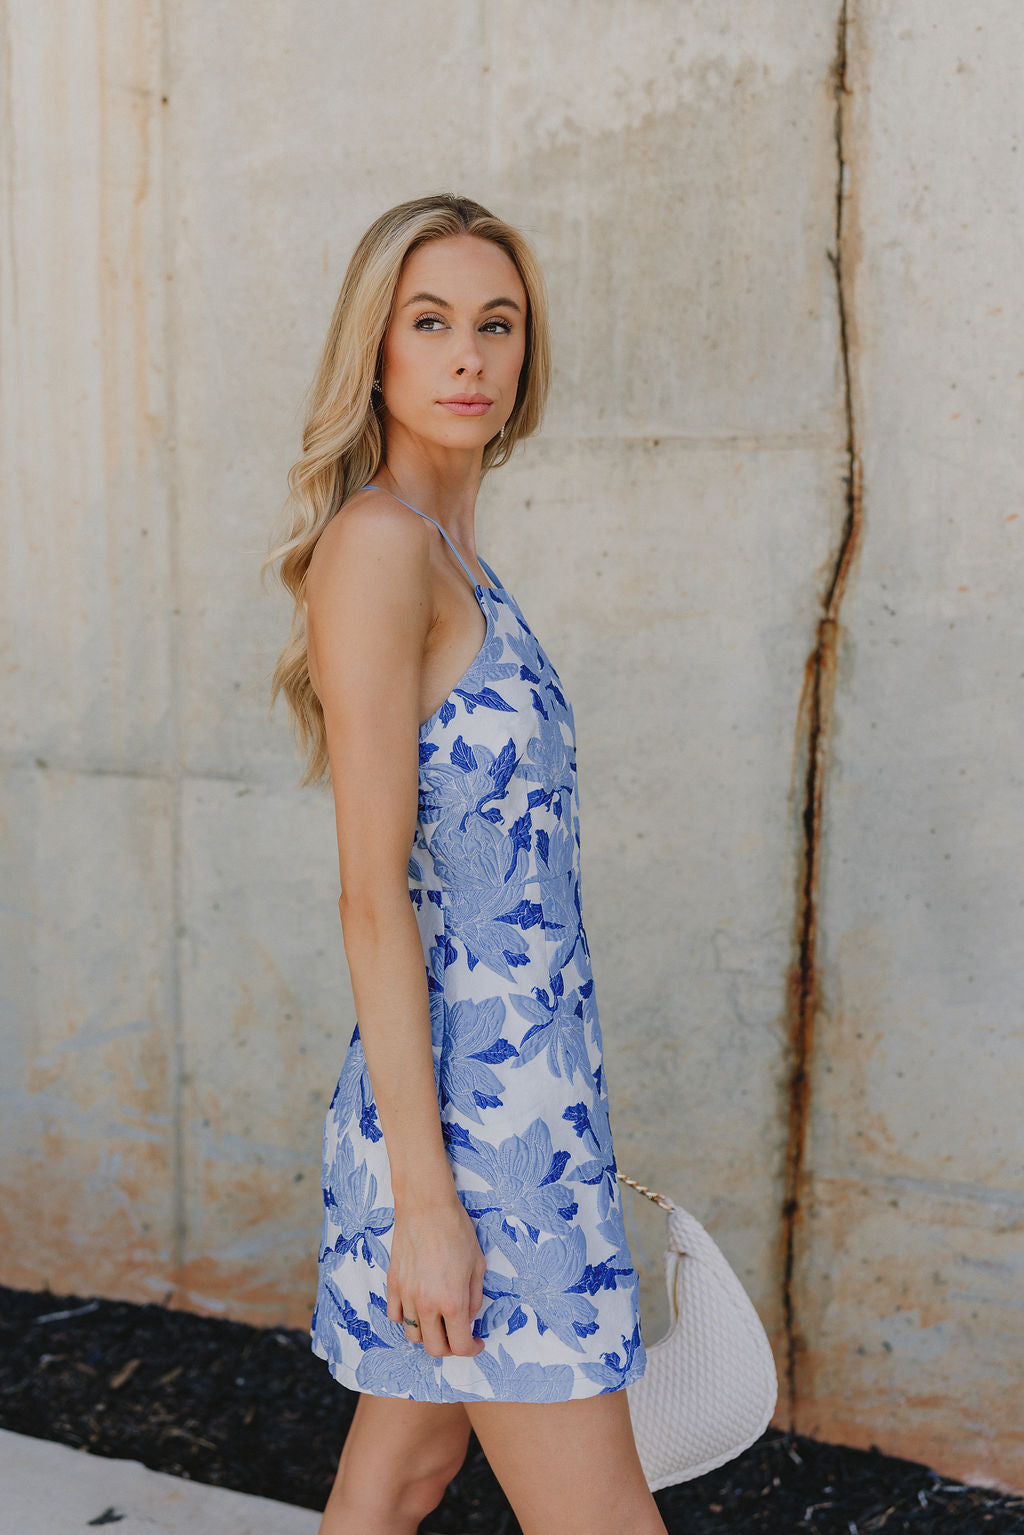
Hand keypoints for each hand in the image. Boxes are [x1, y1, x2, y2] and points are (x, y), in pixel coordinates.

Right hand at [385, 1196, 486, 1358]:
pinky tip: (419, 1307)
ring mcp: (406, 1296)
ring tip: (439, 1321)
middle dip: (450, 1348)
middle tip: (459, 1335)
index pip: (460, 1345)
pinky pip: (395, 1316)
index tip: (477, 1343)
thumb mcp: (478, 1265)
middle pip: (434, 1348)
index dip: (472, 1349)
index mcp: (452, 1302)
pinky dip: (407, 1319)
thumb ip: (474, 1298)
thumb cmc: (456, 1230)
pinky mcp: (392, 1285)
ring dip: (428, 1335)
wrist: (426, 1207)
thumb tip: (468, 1318)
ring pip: (413, 1335)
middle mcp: (427, 1305)